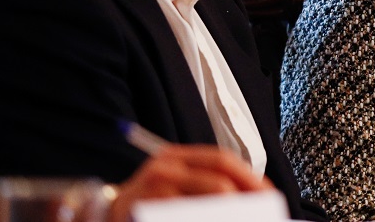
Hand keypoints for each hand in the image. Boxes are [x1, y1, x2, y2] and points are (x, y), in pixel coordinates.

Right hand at [108, 145, 272, 221]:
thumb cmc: (148, 207)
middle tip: (262, 213)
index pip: (222, 160)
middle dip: (246, 198)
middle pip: (219, 180)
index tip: (270, 195)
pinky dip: (202, 220)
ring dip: (230, 215)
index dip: (250, 177)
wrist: (105, 218)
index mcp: (176, 158)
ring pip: (208, 198)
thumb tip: (253, 198)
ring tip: (244, 220)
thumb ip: (206, 187)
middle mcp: (163, 167)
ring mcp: (150, 188)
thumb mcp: (177, 189)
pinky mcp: (142, 208)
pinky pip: (182, 217)